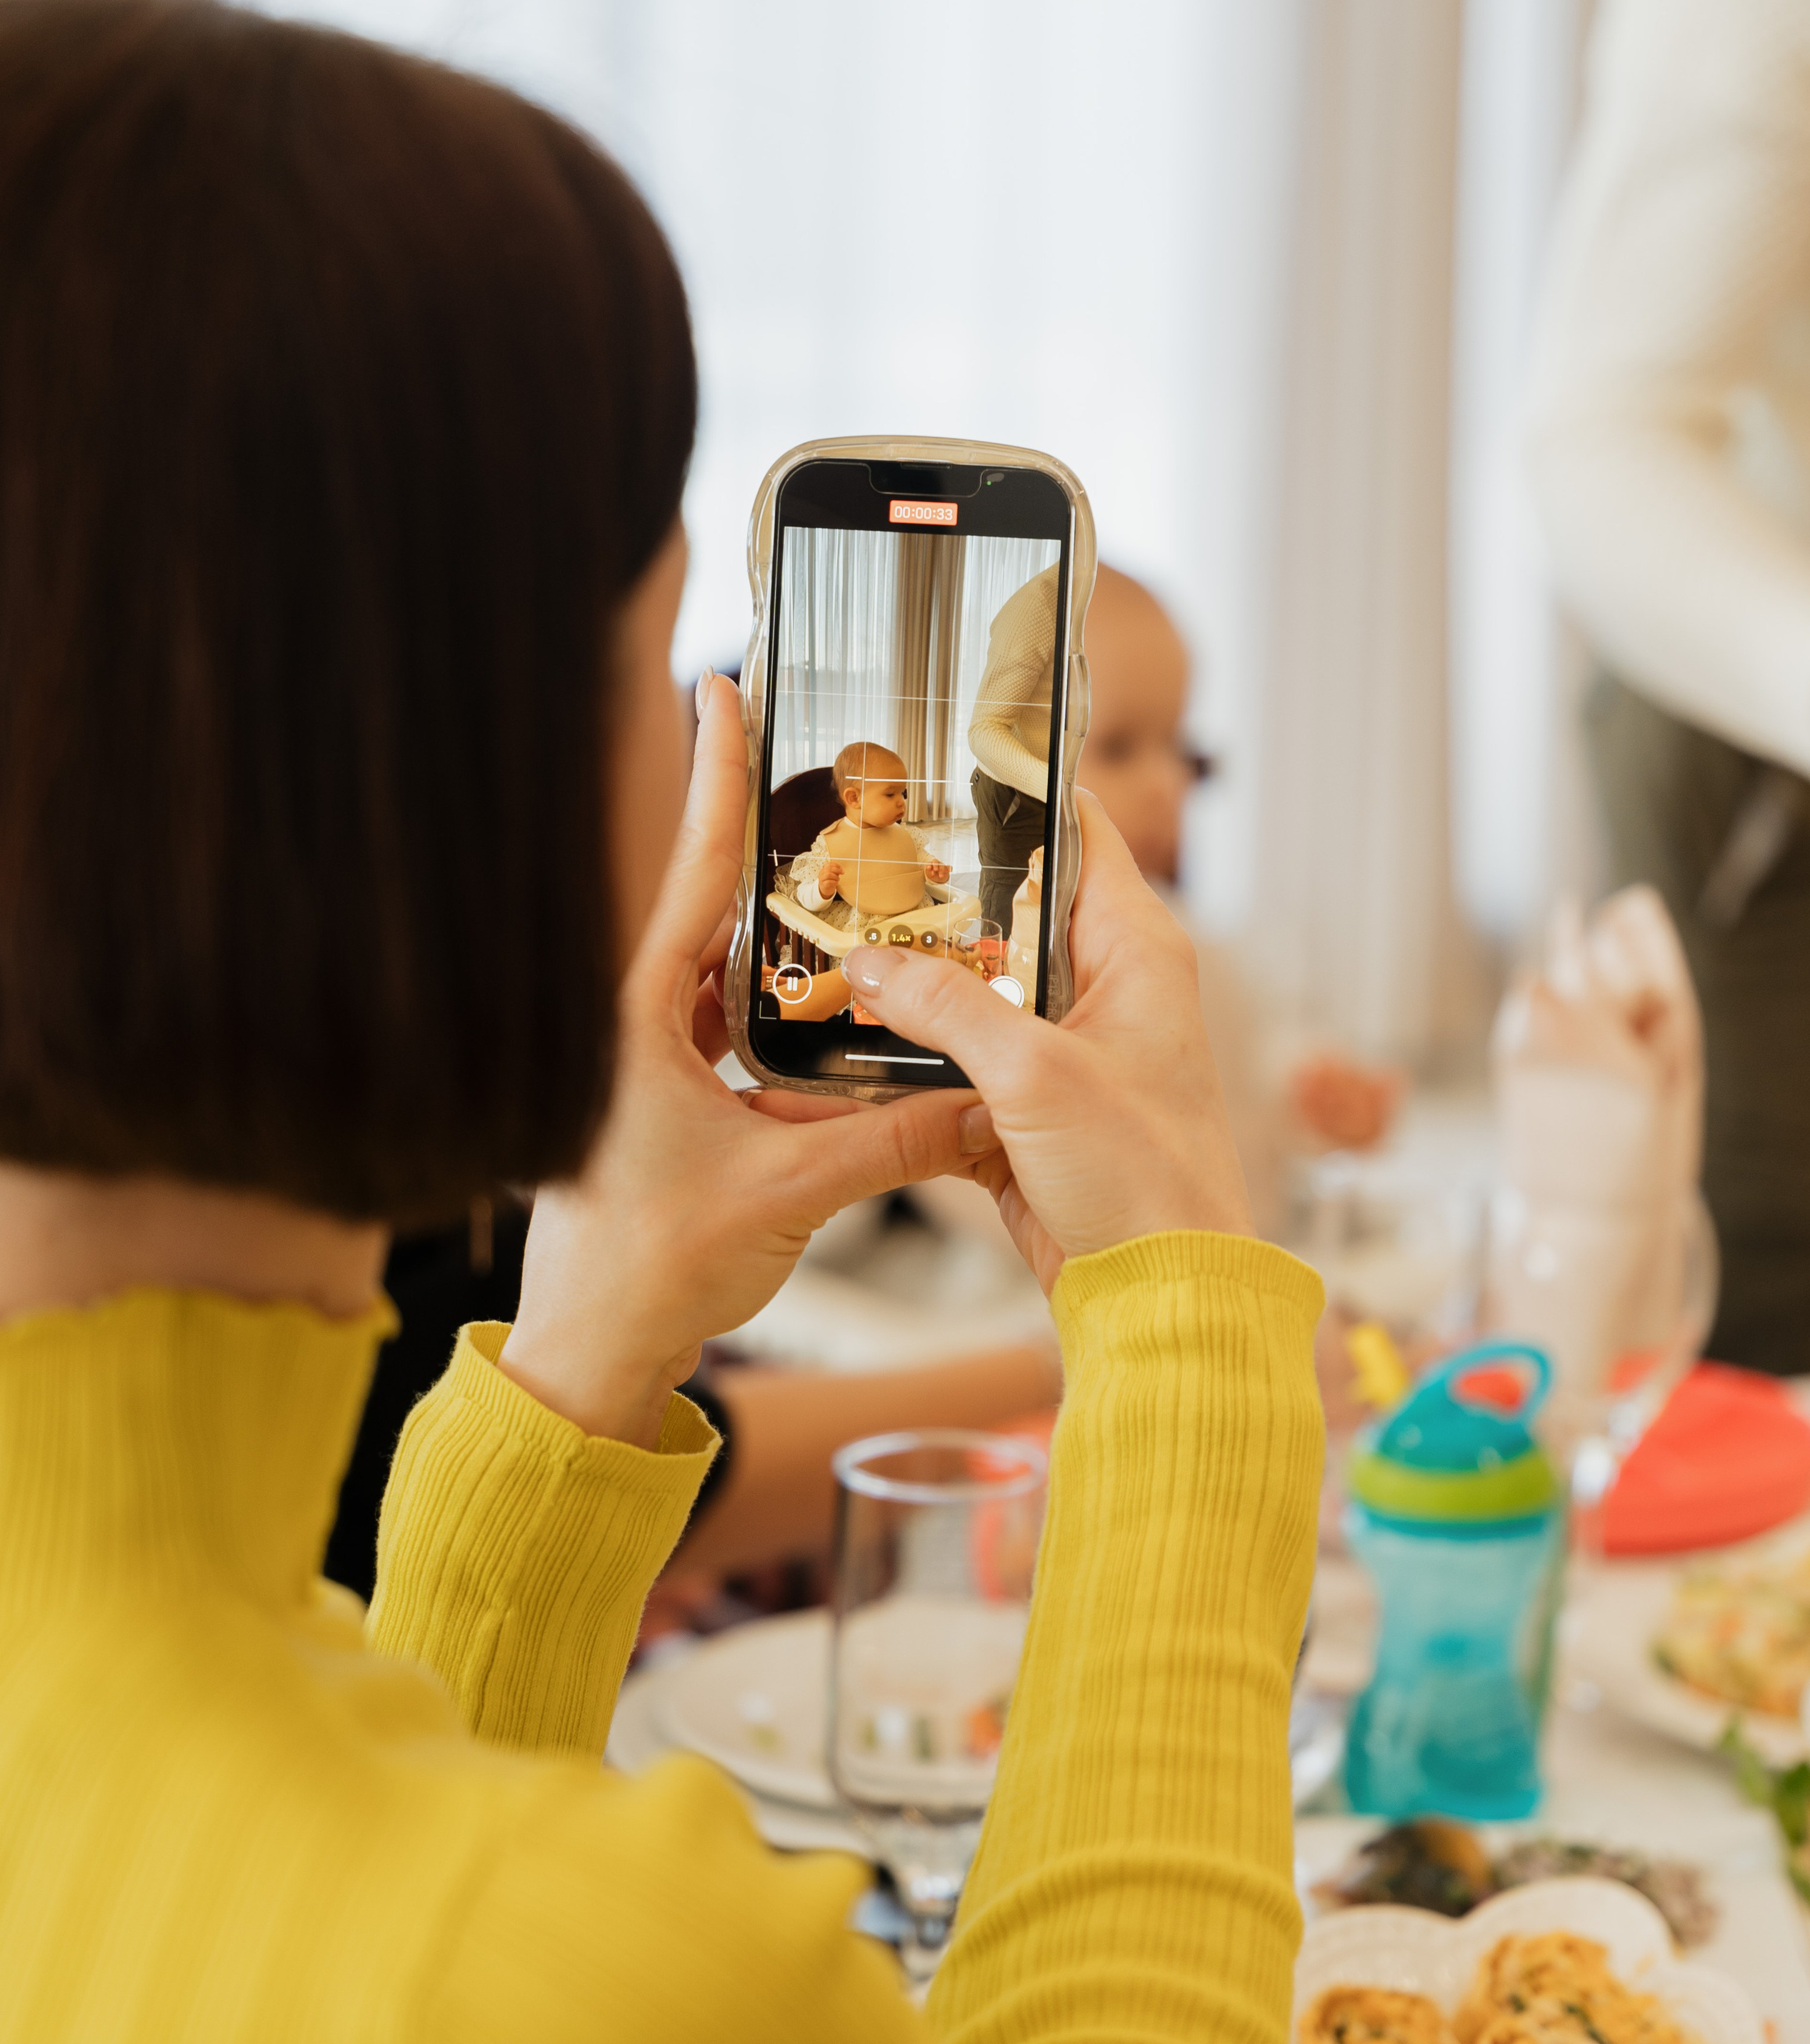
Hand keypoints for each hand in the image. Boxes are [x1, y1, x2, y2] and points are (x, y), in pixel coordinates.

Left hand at [499, 676, 990, 1445]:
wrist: (595, 1354)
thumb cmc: (654, 1269)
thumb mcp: (792, 1191)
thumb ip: (893, 1139)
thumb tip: (981, 1103)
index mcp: (635, 1020)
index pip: (687, 873)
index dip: (712, 777)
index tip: (720, 688)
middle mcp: (632, 1027)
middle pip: (713, 911)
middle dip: (772, 851)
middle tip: (825, 779)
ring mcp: (647, 1064)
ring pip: (728, 976)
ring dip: (789, 943)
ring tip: (855, 889)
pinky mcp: (669, 1104)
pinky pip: (733, 1034)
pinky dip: (784, 1016)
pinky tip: (842, 1008)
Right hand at [817, 858, 841, 898]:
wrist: (825, 890)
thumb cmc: (830, 881)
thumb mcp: (833, 874)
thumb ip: (836, 871)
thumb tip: (841, 869)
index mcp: (824, 869)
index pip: (828, 864)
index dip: (836, 865)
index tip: (841, 868)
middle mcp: (821, 873)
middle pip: (829, 869)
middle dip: (837, 870)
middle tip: (842, 872)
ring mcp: (822, 879)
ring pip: (828, 875)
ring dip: (836, 876)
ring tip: (838, 879)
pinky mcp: (823, 885)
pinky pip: (829, 882)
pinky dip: (834, 882)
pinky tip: (836, 883)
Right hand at [840, 796, 1253, 1291]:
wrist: (1163, 1300)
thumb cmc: (1144, 1180)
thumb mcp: (1036, 1077)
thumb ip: (946, 1010)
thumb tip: (869, 962)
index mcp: (1136, 952)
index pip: (1078, 835)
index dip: (1015, 792)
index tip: (940, 762)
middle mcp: (1103, 992)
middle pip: (1005, 917)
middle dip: (931, 901)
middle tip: (848, 866)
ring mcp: (1062, 1056)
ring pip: (970, 997)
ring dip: (909, 990)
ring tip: (826, 954)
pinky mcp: (1026, 1117)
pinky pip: (954, 1073)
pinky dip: (906, 1070)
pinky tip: (841, 1058)